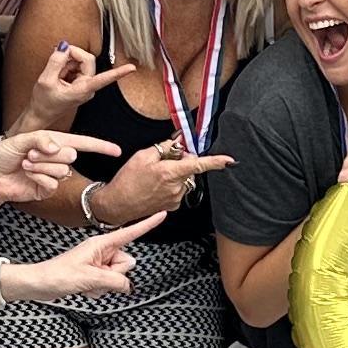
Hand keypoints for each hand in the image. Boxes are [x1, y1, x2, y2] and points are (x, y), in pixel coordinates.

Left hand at [0, 125, 111, 207]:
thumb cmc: (0, 156)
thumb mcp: (20, 139)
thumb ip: (41, 139)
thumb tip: (57, 147)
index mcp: (52, 143)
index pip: (82, 143)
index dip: (100, 146)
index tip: (116, 150)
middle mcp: (54, 158)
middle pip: (70, 155)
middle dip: (49, 155)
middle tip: (29, 156)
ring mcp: (51, 175)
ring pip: (62, 170)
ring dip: (42, 166)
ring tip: (26, 165)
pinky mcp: (45, 189)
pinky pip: (53, 183)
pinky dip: (40, 178)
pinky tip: (29, 177)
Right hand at [13, 43, 129, 134]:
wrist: (40, 113)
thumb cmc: (44, 103)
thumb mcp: (45, 80)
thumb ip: (55, 61)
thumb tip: (64, 46)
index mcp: (83, 90)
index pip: (104, 79)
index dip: (118, 72)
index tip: (132, 68)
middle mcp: (88, 86)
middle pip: (87, 59)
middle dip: (72, 56)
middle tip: (57, 58)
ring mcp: (84, 83)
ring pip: (80, 61)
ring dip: (66, 62)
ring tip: (56, 73)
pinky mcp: (79, 80)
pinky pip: (75, 65)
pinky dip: (65, 65)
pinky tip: (58, 74)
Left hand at [23, 221, 156, 300]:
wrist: (39, 284)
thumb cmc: (57, 275)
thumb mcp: (89, 278)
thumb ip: (114, 281)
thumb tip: (127, 285)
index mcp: (101, 243)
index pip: (130, 233)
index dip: (147, 224)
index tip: (162, 214)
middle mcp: (102, 251)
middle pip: (126, 263)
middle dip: (114, 275)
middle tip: (94, 277)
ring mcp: (98, 263)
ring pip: (118, 275)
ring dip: (105, 284)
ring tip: (86, 283)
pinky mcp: (94, 273)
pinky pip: (109, 283)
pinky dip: (99, 289)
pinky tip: (85, 288)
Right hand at [99, 135, 231, 223]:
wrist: (117, 204)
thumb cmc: (127, 180)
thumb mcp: (143, 156)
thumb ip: (165, 148)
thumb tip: (179, 142)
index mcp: (170, 173)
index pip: (198, 164)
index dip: (216, 162)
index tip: (230, 160)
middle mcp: (176, 187)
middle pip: (190, 169)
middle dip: (182, 161)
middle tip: (164, 159)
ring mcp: (175, 198)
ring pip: (184, 179)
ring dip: (175, 173)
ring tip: (155, 175)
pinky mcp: (172, 205)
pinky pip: (178, 189)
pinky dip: (171, 184)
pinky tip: (155, 185)